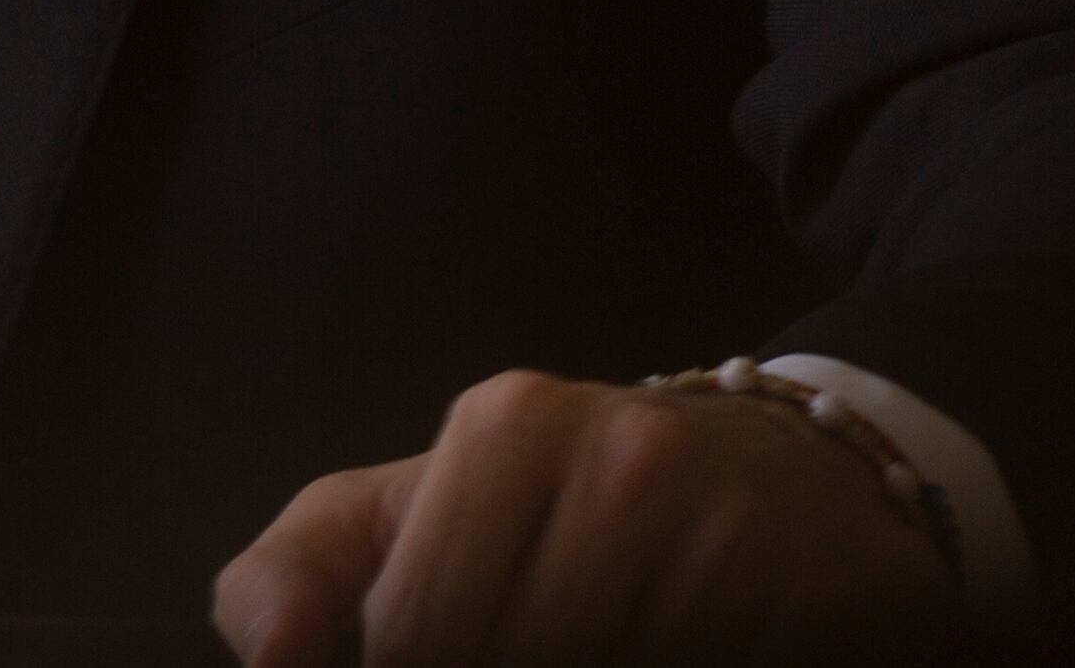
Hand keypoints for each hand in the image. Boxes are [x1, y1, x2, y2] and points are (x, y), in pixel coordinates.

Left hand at [215, 370, 955, 667]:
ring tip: (621, 634)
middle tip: (565, 633)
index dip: (424, 662)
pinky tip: (689, 642)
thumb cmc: (572, 504)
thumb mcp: (420, 507)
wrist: (791, 476)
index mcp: (505, 429)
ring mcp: (719, 527)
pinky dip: (683, 667)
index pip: (416, 631)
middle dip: (518, 664)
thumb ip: (303, 567)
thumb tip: (267, 658)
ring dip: (607, 667)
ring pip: (602, 665)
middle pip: (504, 656)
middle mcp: (617, 458)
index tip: (469, 637)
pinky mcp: (808, 590)